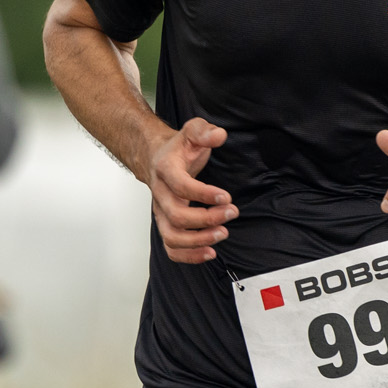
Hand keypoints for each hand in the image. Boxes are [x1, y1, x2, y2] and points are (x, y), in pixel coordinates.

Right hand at [148, 117, 234, 263]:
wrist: (156, 158)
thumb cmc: (178, 148)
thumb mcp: (192, 131)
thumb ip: (205, 131)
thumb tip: (219, 136)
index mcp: (165, 170)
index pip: (181, 186)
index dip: (204, 194)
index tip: (226, 197)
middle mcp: (160, 194)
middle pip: (177, 216)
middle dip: (207, 219)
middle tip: (232, 213)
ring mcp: (161, 213)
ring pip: (172, 237)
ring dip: (198, 241)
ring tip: (223, 234)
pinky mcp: (166, 225)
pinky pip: (171, 248)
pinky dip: (189, 256)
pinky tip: (210, 252)